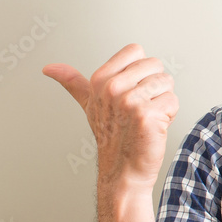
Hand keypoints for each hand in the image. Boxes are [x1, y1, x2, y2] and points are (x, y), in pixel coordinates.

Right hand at [43, 44, 178, 191]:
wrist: (123, 170)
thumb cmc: (111, 136)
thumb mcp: (88, 104)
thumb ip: (72, 82)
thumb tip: (48, 68)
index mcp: (100, 79)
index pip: (136, 51)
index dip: (140, 71)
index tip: (131, 92)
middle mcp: (112, 88)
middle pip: (155, 65)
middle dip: (155, 86)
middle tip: (140, 109)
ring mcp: (129, 101)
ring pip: (166, 82)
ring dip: (163, 102)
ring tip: (146, 118)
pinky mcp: (147, 115)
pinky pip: (172, 101)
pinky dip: (170, 115)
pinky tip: (154, 128)